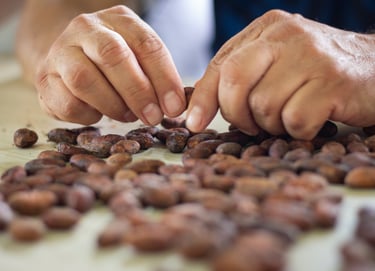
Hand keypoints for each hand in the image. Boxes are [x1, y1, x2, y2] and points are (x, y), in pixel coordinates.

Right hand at [35, 5, 185, 124]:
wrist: (72, 57)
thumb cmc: (116, 63)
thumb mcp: (141, 59)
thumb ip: (158, 77)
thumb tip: (175, 107)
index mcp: (118, 20)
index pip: (146, 44)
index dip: (164, 78)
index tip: (175, 107)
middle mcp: (86, 29)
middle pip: (112, 56)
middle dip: (138, 92)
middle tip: (153, 117)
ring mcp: (60, 52)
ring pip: (83, 80)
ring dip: (112, 105)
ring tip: (126, 115)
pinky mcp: (44, 79)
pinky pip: (66, 103)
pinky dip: (88, 115)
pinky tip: (98, 114)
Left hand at [186, 9, 374, 138]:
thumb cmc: (316, 71)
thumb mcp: (276, 61)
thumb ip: (241, 76)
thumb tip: (197, 111)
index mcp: (267, 29)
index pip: (221, 65)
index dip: (203, 98)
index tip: (193, 123)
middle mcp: (287, 36)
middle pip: (234, 82)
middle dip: (236, 114)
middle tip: (252, 124)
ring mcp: (311, 57)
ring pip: (263, 106)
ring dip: (272, 124)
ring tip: (289, 116)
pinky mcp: (333, 82)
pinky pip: (294, 121)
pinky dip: (297, 131)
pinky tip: (311, 121)